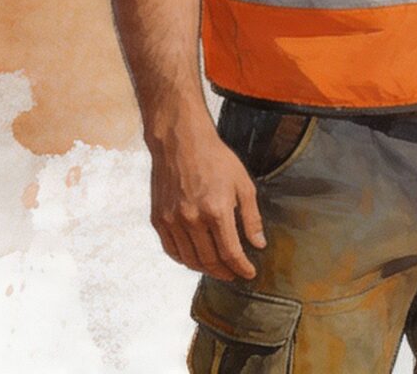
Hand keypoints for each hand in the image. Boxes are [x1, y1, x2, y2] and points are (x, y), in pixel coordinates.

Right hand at [149, 122, 265, 278]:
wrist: (181, 142)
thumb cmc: (215, 159)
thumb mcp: (243, 184)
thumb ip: (251, 217)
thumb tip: (258, 244)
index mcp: (216, 211)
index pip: (230, 253)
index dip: (241, 268)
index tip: (249, 274)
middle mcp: (191, 219)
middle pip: (209, 260)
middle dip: (225, 272)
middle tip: (234, 274)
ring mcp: (172, 221)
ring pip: (189, 259)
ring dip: (205, 269)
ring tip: (217, 269)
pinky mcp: (158, 219)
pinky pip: (171, 250)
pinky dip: (184, 259)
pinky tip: (195, 258)